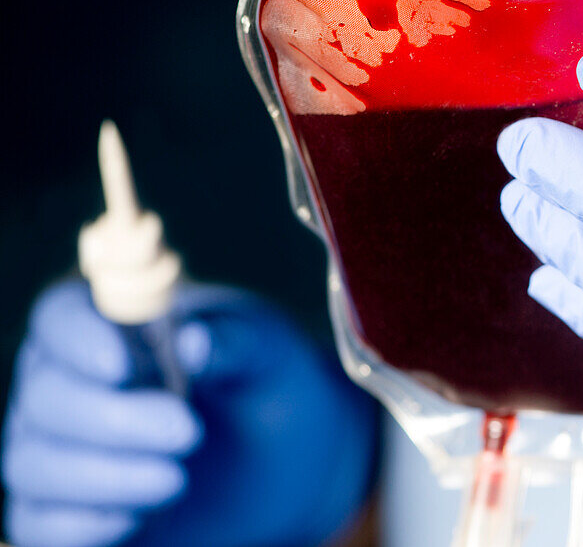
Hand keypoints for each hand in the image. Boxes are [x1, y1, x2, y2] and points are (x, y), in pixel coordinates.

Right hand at [3, 280, 375, 546]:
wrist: (293, 460)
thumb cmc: (271, 384)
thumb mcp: (269, 354)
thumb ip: (234, 341)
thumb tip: (192, 340)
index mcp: (116, 320)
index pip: (62, 312)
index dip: (77, 337)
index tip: (118, 365)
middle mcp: (75, 379)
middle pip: (44, 394)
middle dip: (109, 419)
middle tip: (187, 432)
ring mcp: (64, 445)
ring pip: (34, 463)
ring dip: (102, 477)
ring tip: (178, 480)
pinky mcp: (70, 509)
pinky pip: (37, 523)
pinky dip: (80, 525)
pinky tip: (138, 518)